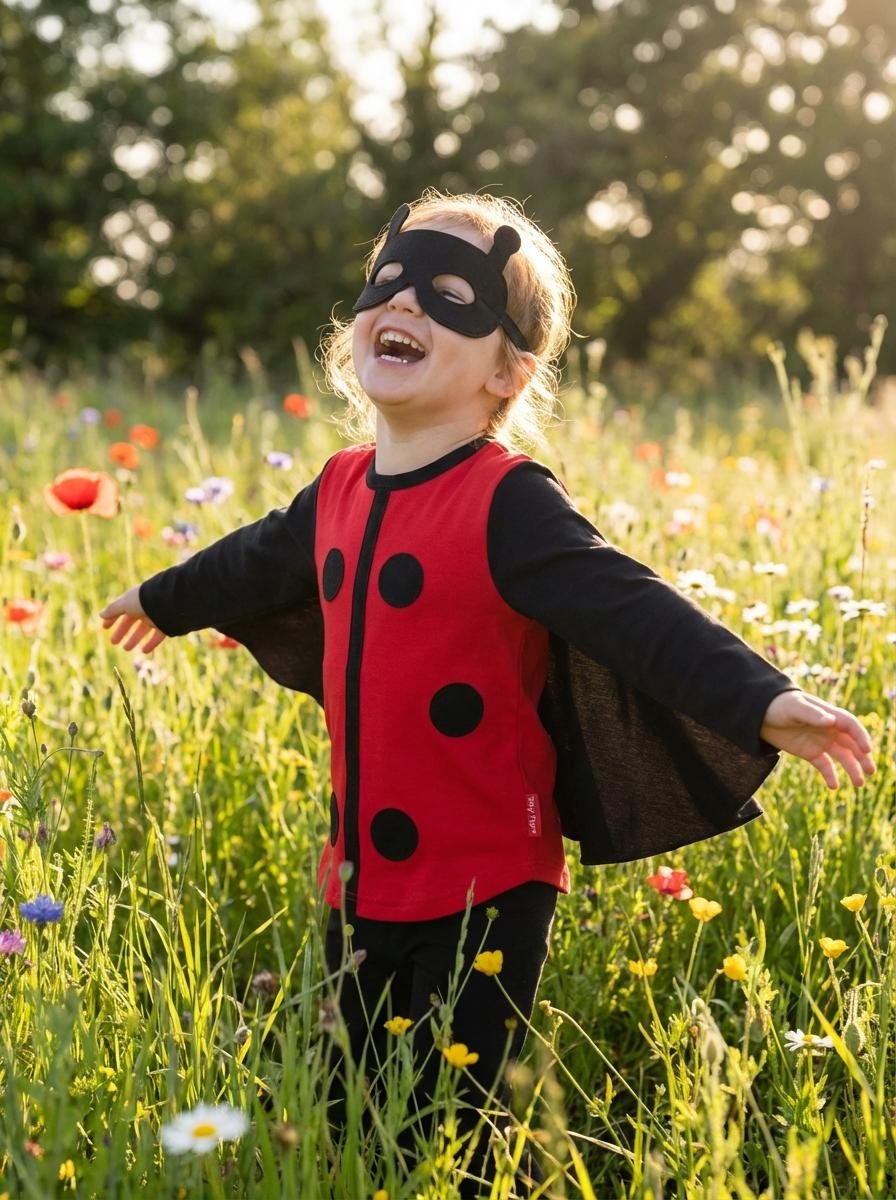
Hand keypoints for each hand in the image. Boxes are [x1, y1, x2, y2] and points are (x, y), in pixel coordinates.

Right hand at [99, 586, 167, 654]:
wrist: (169, 602)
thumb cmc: (144, 600)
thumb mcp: (125, 604)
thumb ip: (113, 609)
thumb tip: (101, 615)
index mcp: (135, 600)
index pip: (121, 609)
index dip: (112, 618)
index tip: (105, 628)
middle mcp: (145, 608)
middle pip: (131, 621)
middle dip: (122, 631)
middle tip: (113, 642)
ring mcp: (155, 617)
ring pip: (143, 630)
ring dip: (134, 639)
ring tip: (126, 649)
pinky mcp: (165, 625)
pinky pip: (157, 636)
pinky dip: (150, 644)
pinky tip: (143, 651)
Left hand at [759, 689, 875, 788]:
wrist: (760, 715)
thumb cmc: (779, 705)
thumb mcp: (794, 707)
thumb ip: (812, 714)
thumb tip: (831, 721)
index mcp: (828, 715)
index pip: (851, 725)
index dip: (861, 737)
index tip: (867, 750)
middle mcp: (829, 729)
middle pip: (852, 744)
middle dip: (862, 757)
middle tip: (871, 771)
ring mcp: (821, 742)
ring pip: (842, 757)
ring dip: (852, 769)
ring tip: (859, 783)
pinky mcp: (811, 753)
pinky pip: (825, 766)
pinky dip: (831, 776)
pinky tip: (834, 786)